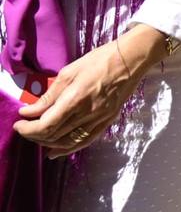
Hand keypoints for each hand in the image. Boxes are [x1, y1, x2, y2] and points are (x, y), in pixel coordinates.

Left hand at [13, 24, 163, 157]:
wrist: (131, 60)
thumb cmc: (99, 60)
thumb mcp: (69, 72)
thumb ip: (49, 95)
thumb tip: (30, 111)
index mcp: (75, 99)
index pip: (45, 125)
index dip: (27, 128)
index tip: (19, 123)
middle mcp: (86, 114)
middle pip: (53, 135)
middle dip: (33, 134)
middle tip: (25, 126)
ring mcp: (98, 120)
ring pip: (66, 142)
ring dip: (47, 142)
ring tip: (37, 136)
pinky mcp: (107, 121)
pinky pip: (84, 141)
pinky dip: (67, 149)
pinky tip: (55, 151)